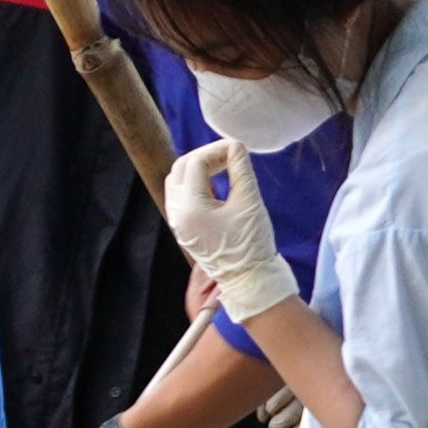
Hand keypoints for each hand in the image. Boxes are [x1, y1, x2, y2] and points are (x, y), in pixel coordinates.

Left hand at [161, 141, 294, 321]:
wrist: (248, 281)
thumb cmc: (250, 244)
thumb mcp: (248, 201)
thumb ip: (240, 169)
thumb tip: (236, 146)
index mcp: (189, 207)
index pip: (195, 163)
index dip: (217, 150)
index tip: (238, 149)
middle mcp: (177, 214)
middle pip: (180, 169)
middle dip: (204, 156)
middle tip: (229, 155)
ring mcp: (178, 223)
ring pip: (177, 182)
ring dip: (197, 169)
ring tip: (223, 166)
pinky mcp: (184, 229)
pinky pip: (181, 197)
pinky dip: (195, 184)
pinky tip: (216, 184)